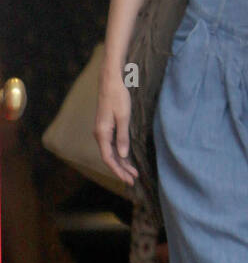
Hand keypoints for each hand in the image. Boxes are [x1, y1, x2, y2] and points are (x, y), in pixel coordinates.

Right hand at [94, 69, 137, 186]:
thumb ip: (123, 137)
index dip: (118, 171)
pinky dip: (120, 154)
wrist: (110, 82)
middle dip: (121, 170)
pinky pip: (112, 145)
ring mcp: (102, 131)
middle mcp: (99, 134)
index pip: (108, 158)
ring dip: (121, 163)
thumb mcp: (123, 117)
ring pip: (111, 152)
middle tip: (133, 180)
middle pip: (110, 158)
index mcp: (102, 134)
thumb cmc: (117, 97)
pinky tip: (127, 159)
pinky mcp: (106, 127)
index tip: (128, 179)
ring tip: (133, 172)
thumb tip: (122, 156)